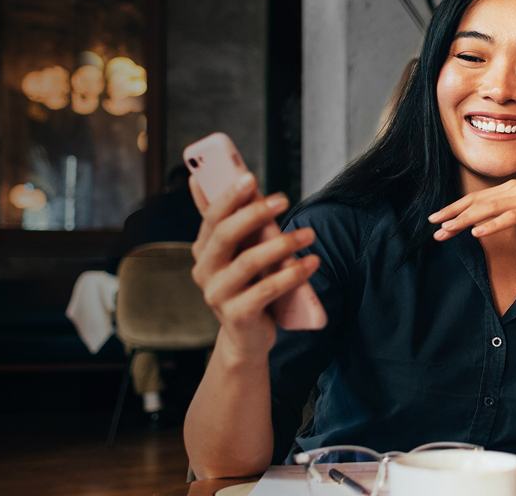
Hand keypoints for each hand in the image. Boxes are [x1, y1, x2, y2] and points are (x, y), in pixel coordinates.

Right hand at [189, 174, 319, 360]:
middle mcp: (205, 270)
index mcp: (203, 249)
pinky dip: (291, 275)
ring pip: (248, 262)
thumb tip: (222, 178)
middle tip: (284, 199)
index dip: (229, 196)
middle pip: (225, 235)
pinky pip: (266, 290)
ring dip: (282, 244)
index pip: (212, 217)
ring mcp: (217, 294)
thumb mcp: (240, 253)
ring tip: (309, 234)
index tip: (250, 178)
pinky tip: (312, 263)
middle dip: (254, 213)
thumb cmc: (247, 285)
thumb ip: (233, 221)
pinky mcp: (236, 316)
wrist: (247, 338)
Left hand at [427, 179, 515, 241]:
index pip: (476, 198)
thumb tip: (492, 224)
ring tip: (447, 230)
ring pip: (487, 209)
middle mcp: (514, 189)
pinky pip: (508, 218)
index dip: (454, 208)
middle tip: (433, 225)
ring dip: (465, 220)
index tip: (436, 218)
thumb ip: (509, 216)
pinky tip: (476, 233)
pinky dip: (491, 225)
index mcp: (510, 188)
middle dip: (452, 214)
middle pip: (476, 202)